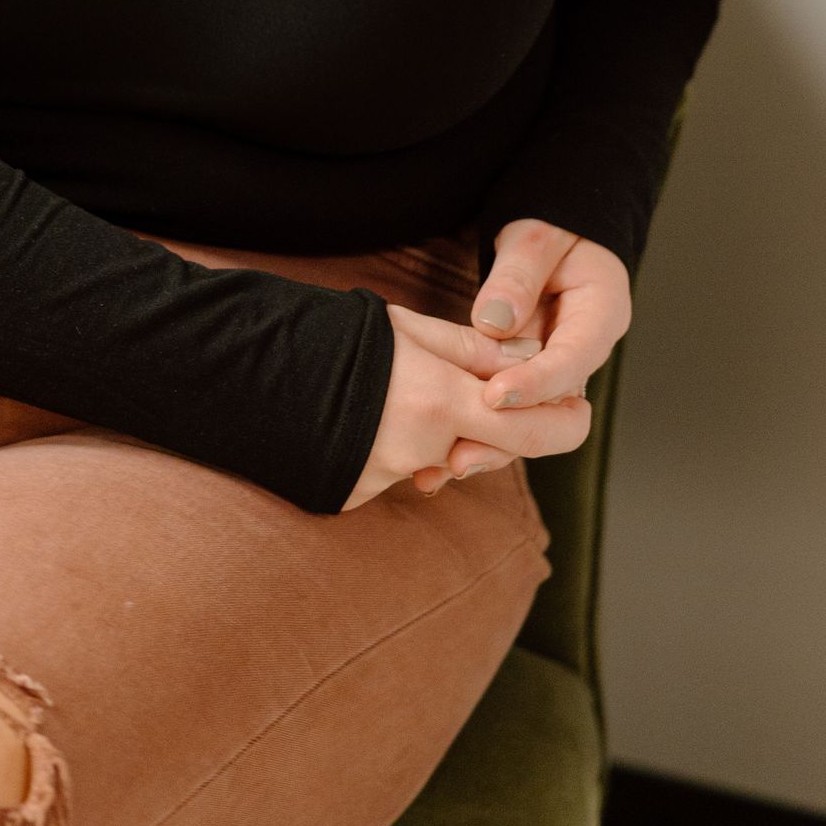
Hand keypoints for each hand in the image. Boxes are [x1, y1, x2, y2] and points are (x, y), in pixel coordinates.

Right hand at [343, 304, 591, 510]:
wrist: (249, 371)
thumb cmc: (334, 339)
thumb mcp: (409, 330)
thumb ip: (476, 351)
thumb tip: (534, 358)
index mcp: (442, 401)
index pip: (536, 431)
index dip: (567, 421)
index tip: (576, 406)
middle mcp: (422, 451)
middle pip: (490, 449)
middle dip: (494, 422)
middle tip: (481, 388)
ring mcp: (388, 479)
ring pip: (442, 461)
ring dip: (439, 436)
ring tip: (396, 392)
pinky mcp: (358, 495)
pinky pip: (399, 474)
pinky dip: (395, 450)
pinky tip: (365, 417)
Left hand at [408, 218, 631, 494]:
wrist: (554, 238)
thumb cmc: (552, 229)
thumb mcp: (538, 236)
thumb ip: (518, 275)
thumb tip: (494, 323)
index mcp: (601, 315)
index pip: (573, 359)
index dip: (535, 385)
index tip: (492, 397)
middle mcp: (582, 352)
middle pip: (553, 407)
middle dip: (508, 434)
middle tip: (462, 454)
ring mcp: (553, 369)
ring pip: (526, 418)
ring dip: (487, 444)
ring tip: (441, 468)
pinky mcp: (526, 377)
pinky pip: (503, 408)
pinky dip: (473, 429)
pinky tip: (434, 459)